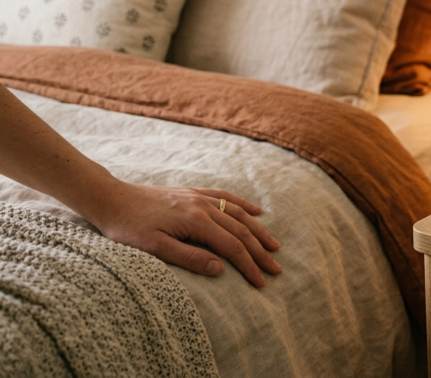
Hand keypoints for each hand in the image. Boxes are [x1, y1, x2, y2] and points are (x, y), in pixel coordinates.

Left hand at [93, 182, 281, 286]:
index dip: (248, 265)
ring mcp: (199, 197)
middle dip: (260, 251)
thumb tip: (220, 268)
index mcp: (196, 222)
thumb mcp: (154, 248)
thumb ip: (189, 258)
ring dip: (258, 230)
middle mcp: (203, 206)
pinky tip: (256, 211)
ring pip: (238, 214)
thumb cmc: (128, 227)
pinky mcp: (193, 193)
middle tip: (276, 269)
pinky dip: (244, 205)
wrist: (110, 198)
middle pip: (241, 231)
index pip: (232, 247)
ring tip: (274, 245)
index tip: (261, 282)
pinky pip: (226, 197)